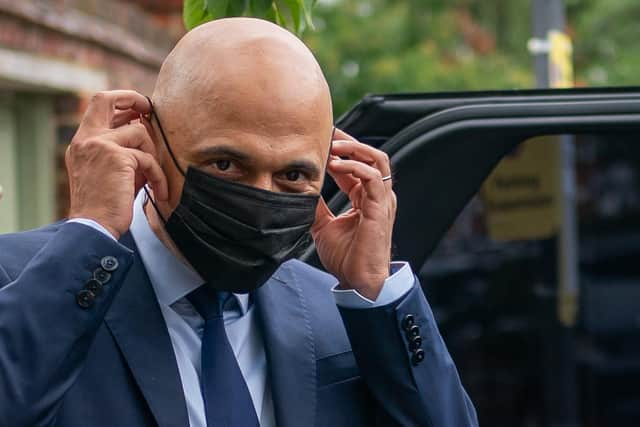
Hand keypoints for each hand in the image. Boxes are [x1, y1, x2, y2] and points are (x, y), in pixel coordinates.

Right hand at [66, 90, 167, 238]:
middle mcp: (86, 139)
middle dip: (134, 98)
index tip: (141, 108)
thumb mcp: (109, 170)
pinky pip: (148, 158)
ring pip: (139, 132)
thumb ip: (122, 149)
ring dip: (153, 155)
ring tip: (154, 178)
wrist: (94, 227)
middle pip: (106, 98)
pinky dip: (158, 176)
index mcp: (82, 141)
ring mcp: (100, 145)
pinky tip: (159, 191)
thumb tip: (144, 128)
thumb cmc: (106, 204)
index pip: (98, 104)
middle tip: (151, 111)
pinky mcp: (116, 157)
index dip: (122, 99)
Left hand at [311, 129, 396, 299]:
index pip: (356, 164)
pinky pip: (373, 178)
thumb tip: (300, 190)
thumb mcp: (323, 225)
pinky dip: (356, 166)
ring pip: (378, 160)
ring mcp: (381, 201)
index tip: (322, 139)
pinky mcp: (381, 208)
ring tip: (334, 145)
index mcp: (365, 198)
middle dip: (349, 141)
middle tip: (328, 133)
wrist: (358, 281)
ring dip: (355, 149)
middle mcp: (377, 196)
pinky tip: (338, 164)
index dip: (340, 150)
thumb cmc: (346, 258)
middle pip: (370, 156)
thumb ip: (317, 205)